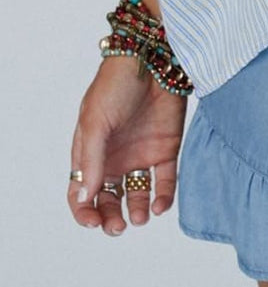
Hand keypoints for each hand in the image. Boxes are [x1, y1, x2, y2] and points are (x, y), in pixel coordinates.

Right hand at [67, 57, 187, 235]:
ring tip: (140, 217)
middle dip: (111, 217)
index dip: (84, 211)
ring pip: (136, 195)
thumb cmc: (116, 84)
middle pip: (109, 198)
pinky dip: (163, 197)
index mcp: (91, 151)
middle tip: (117, 227)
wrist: (154, 58)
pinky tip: (160, 205)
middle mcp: (115, 157)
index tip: (93, 221)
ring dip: (137, 211)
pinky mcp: (166, 148)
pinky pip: (164, 181)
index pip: (81, 191)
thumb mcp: (96, 121)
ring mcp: (140, 153)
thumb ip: (92, 160)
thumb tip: (84, 198)